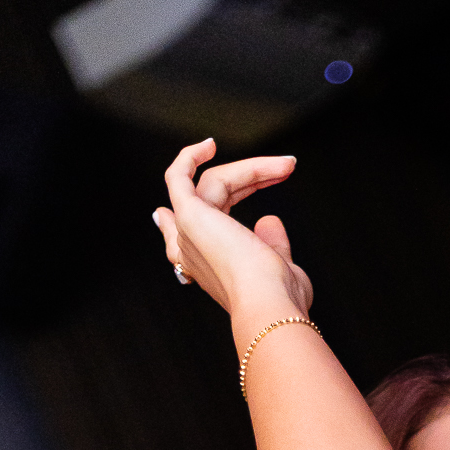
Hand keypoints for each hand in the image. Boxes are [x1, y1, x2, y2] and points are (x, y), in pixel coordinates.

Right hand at [152, 139, 313, 317]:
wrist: (270, 304)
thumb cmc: (280, 298)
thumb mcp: (280, 268)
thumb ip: (272, 245)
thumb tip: (269, 220)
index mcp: (207, 267)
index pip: (181, 241)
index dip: (173, 224)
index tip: (162, 216)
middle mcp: (191, 250)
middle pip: (213, 199)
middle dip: (250, 180)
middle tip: (285, 169)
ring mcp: (188, 231)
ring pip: (213, 183)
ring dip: (254, 169)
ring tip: (288, 165)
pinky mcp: (189, 214)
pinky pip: (178, 177)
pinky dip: (189, 157)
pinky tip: (209, 144)